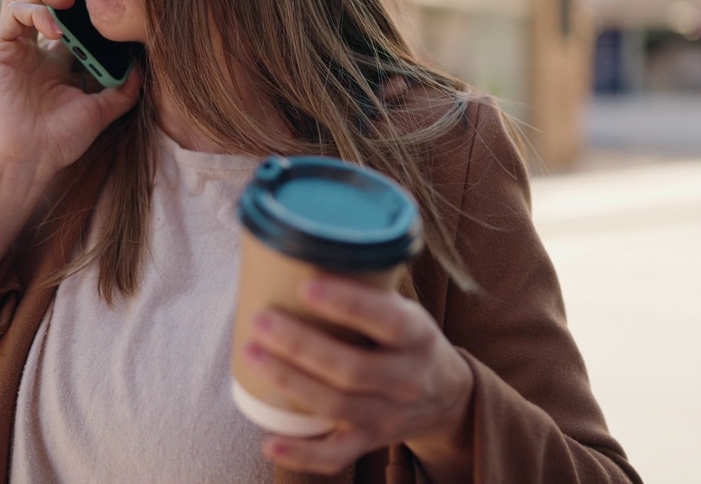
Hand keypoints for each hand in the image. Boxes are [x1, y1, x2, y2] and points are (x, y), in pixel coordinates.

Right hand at [0, 0, 142, 181]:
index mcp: (55, 60)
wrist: (30, 161)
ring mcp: (13, 49)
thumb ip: (123, 89)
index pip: (67, 16)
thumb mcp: (101, 110)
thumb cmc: (60, 140)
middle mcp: (32, 50)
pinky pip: (11, 13)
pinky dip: (33, 10)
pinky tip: (53, 26)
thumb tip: (143, 66)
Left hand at [242, 276, 474, 479]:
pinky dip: (303, 455)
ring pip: (337, 405)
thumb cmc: (408, 339)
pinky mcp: (372, 440)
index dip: (347, 304)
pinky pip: (337, 456)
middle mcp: (407, 379)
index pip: (386, 320)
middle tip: (262, 321)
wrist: (449, 395)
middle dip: (301, 345)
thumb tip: (301, 244)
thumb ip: (365, 290)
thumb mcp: (403, 309)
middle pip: (351, 368)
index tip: (306, 286)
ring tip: (252, 353)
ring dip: (290, 381)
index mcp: (417, 336)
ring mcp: (389, 414)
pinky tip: (269, 444)